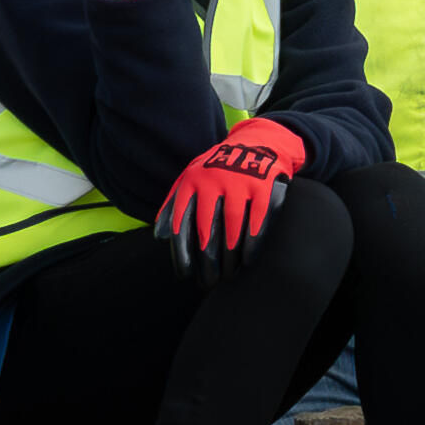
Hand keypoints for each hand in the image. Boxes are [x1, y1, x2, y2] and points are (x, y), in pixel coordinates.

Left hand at [159, 118, 305, 282]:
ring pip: (232, 227)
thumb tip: (160, 236)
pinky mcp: (264, 186)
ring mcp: (240, 183)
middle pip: (207, 229)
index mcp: (192, 182)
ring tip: (229, 274)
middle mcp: (213, 181)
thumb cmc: (218, 169)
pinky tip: (248, 260)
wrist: (258, 143)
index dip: (183, 252)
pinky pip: (258, 220)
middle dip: (207, 261)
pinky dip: (253, 242)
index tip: (185, 274)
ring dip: (230, 255)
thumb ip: (173, 205)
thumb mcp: (191, 178)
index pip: (183, 222)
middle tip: (209, 281)